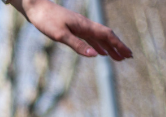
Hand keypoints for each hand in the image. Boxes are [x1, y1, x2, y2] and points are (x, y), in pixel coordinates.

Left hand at [15, 0, 132, 60]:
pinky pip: (90, 38)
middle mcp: (86, 26)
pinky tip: (99, 52)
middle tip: (127, 57)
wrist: (37, 8)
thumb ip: (77, 45)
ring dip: (109, 48)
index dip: (118, 46)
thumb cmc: (47, 21)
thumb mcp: (61, 35)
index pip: (107, 36)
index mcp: (86, 27)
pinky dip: (98, 46)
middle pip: (107, 37)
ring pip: (99, 38)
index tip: (128, 54)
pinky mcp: (74, 29)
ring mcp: (81, 27)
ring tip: (117, 58)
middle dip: (118, 47)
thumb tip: (95, 56)